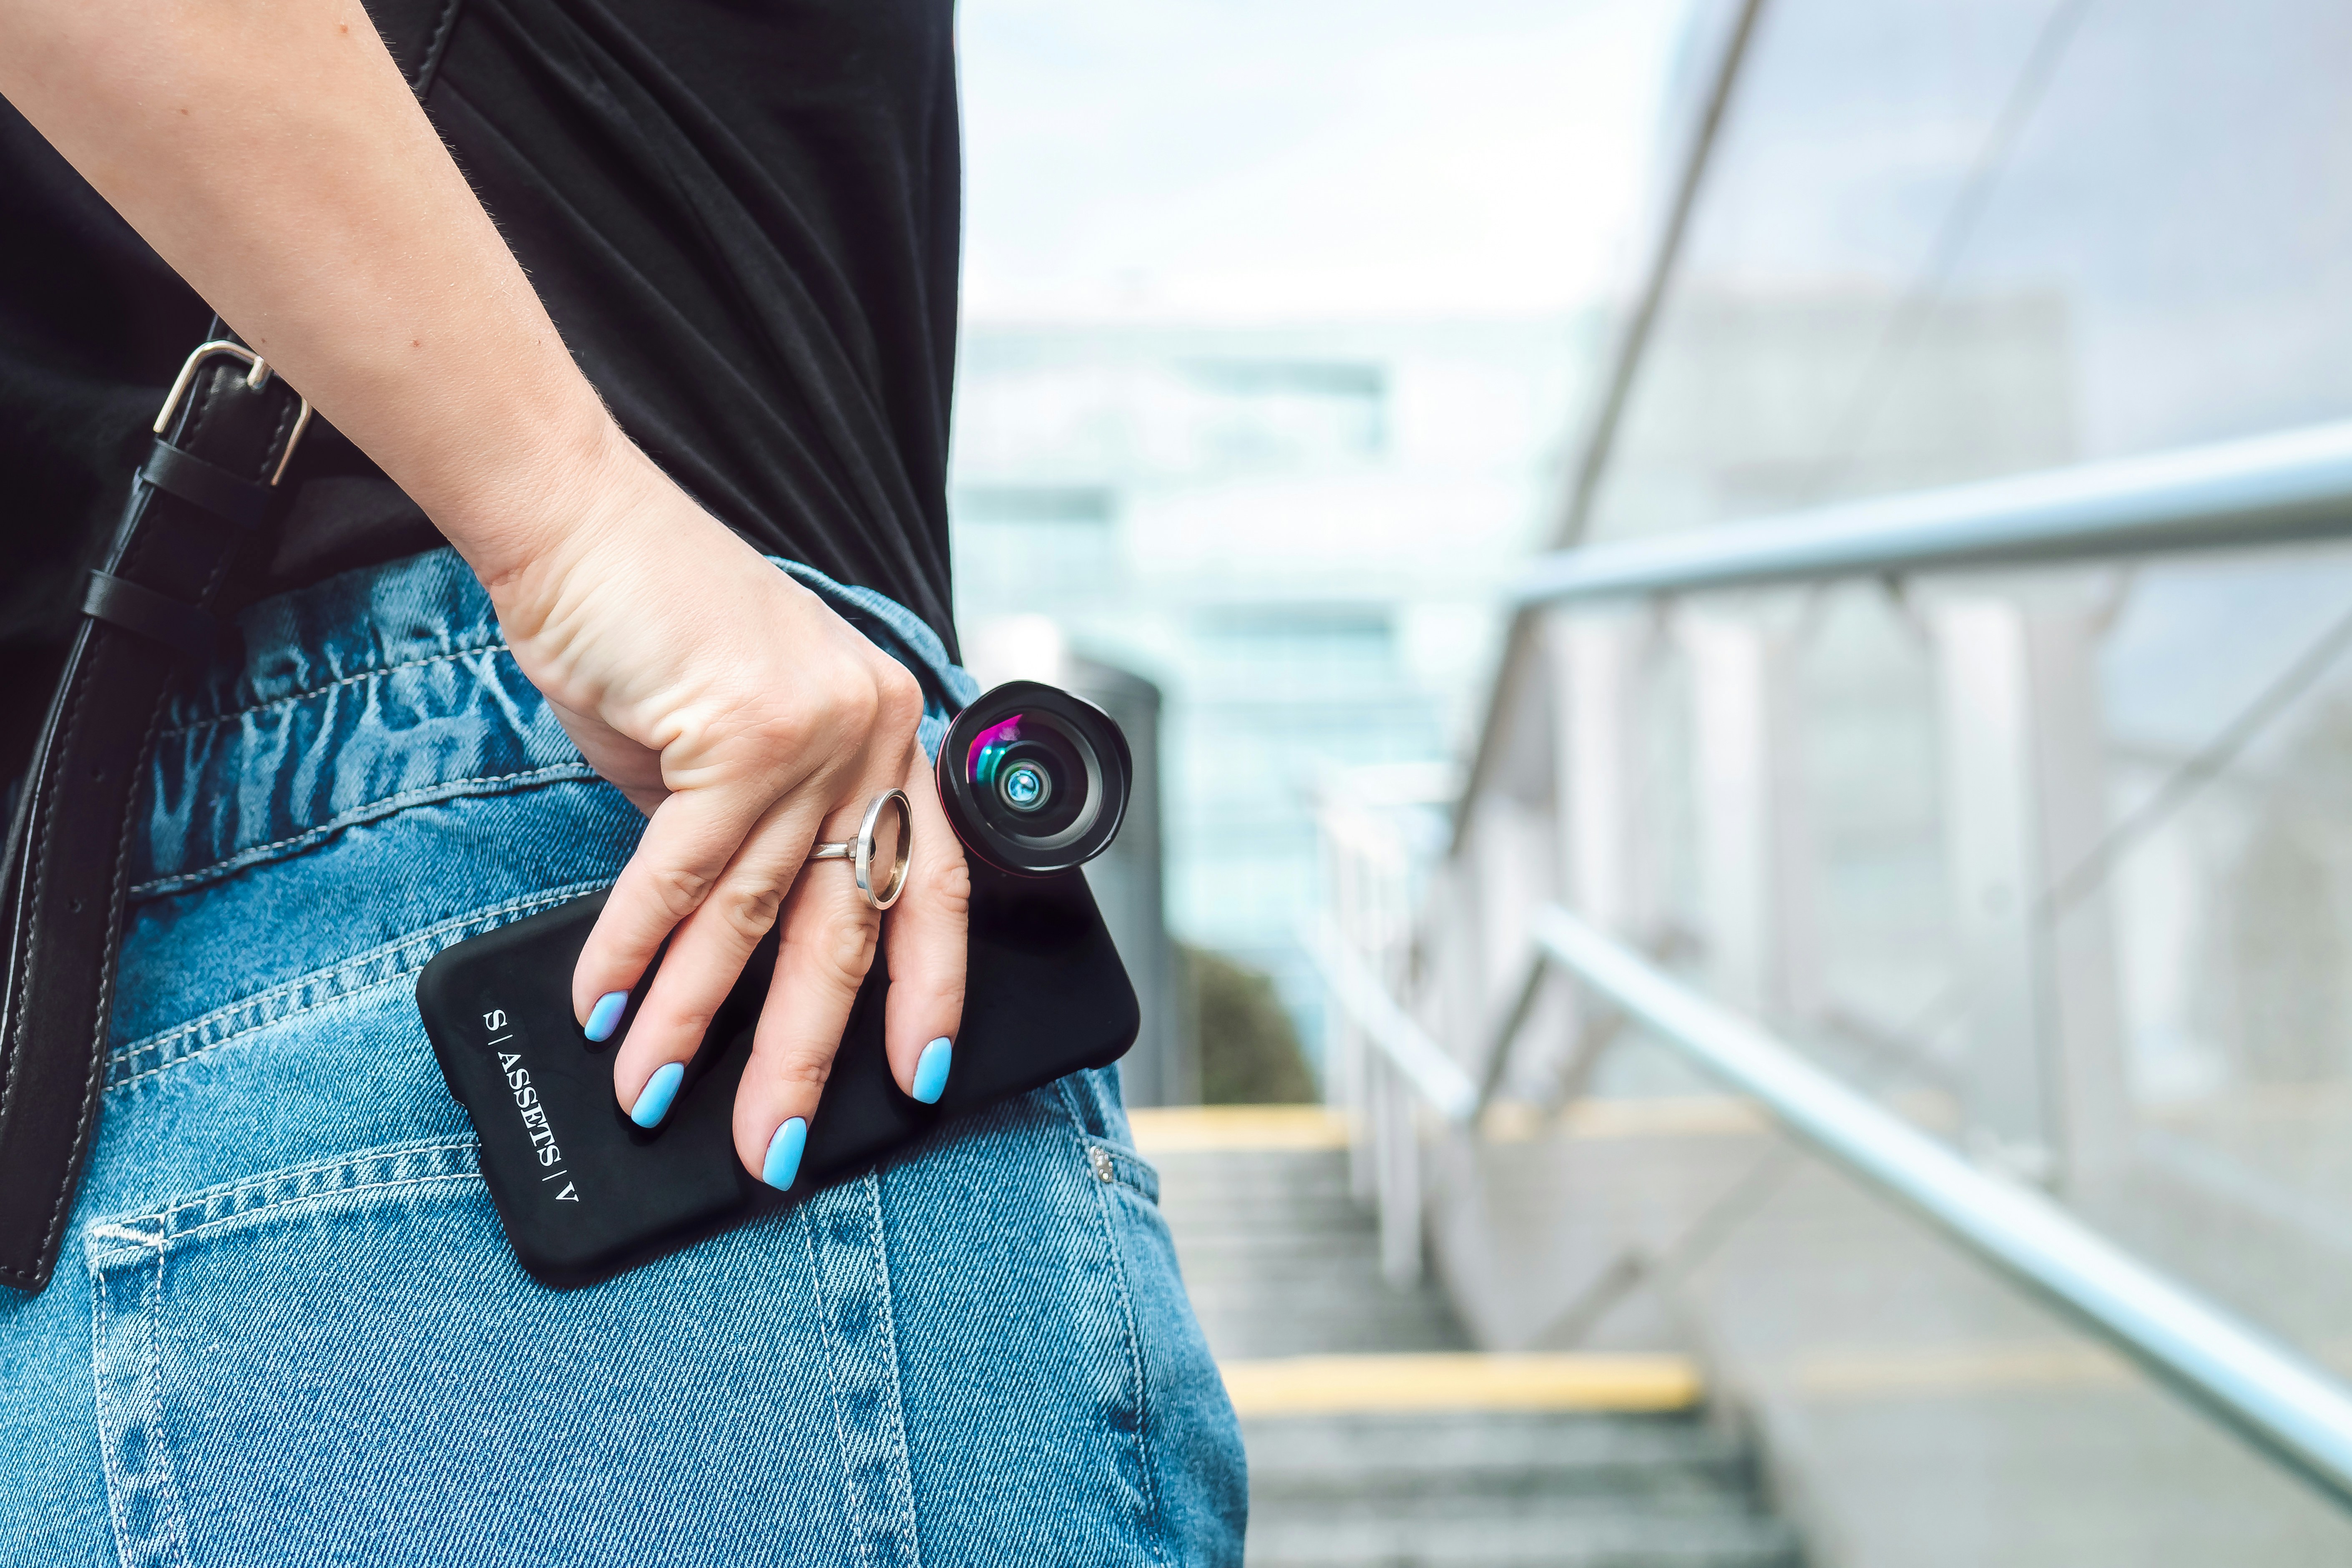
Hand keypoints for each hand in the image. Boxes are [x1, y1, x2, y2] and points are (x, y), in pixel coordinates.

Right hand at [488, 442, 969, 1186]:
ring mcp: (815, 732)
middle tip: (773, 1143)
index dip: (929, 987)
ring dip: (694, 1020)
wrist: (579, 525)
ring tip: (656, 1097)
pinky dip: (634, 953)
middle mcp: (872, 731)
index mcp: (888, 730)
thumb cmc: (650, 627)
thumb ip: (751, 829)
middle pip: (849, 926)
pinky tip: (607, 1011)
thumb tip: (733, 945)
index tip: (918, 1073)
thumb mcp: (727, 738)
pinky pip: (683, 877)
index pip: (936, 883)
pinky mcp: (740, 733)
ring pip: (757, 916)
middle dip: (805, 1050)